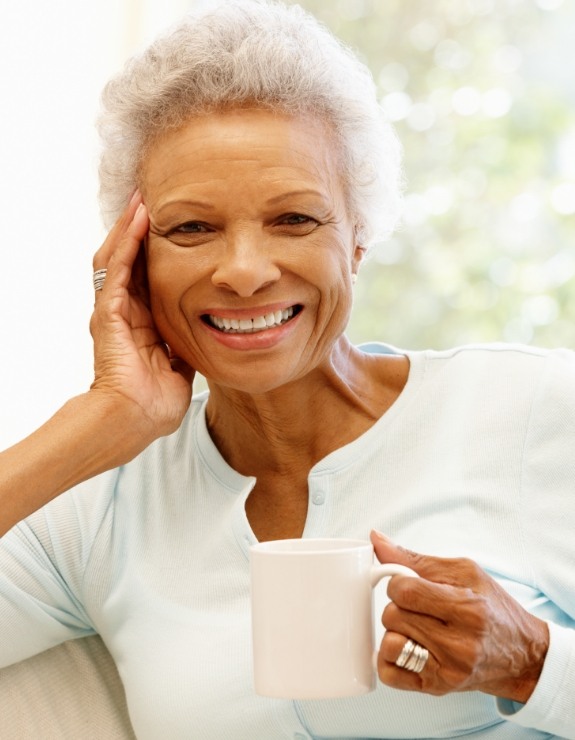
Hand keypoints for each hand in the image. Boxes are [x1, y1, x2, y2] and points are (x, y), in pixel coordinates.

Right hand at [90, 192, 193, 441]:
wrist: (135, 420)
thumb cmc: (154, 403)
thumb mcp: (179, 367)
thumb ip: (186, 348)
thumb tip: (206, 339)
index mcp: (140, 324)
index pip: (146, 277)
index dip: (156, 253)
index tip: (172, 229)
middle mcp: (123, 312)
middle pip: (129, 260)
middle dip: (140, 231)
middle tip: (153, 201)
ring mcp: (113, 311)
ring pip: (118, 257)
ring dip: (130, 228)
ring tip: (142, 200)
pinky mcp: (108, 313)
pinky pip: (116, 270)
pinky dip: (127, 244)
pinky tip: (138, 222)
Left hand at [370, 531, 548, 703]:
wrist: (523, 655)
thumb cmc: (492, 608)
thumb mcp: (464, 572)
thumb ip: (415, 559)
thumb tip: (376, 540)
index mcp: (468, 609)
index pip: (405, 591)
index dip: (398, 583)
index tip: (408, 584)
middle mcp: (459, 644)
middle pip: (393, 616)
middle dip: (398, 605)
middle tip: (417, 606)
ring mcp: (448, 671)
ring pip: (389, 643)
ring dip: (395, 630)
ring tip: (415, 626)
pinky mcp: (438, 688)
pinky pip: (390, 674)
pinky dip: (389, 658)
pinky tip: (407, 646)